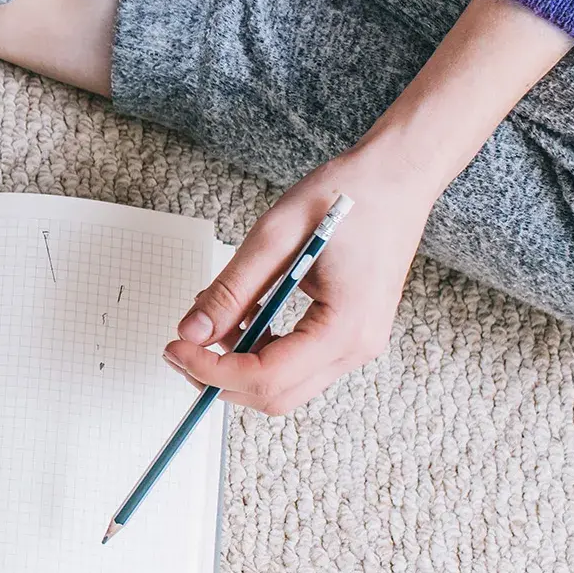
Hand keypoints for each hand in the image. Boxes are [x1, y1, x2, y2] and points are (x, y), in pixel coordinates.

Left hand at [163, 147, 439, 414]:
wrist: (399, 177)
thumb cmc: (347, 196)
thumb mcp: (275, 236)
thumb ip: (231, 290)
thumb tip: (190, 332)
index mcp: (345, 327)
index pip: (266, 376)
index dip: (211, 370)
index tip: (174, 348)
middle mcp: (358, 348)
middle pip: (276, 395)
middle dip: (220, 378)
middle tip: (180, 346)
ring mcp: (358, 345)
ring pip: (285, 385)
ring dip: (239, 365)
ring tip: (212, 321)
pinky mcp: (350, 335)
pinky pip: (298, 363)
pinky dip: (261, 351)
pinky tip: (243, 317)